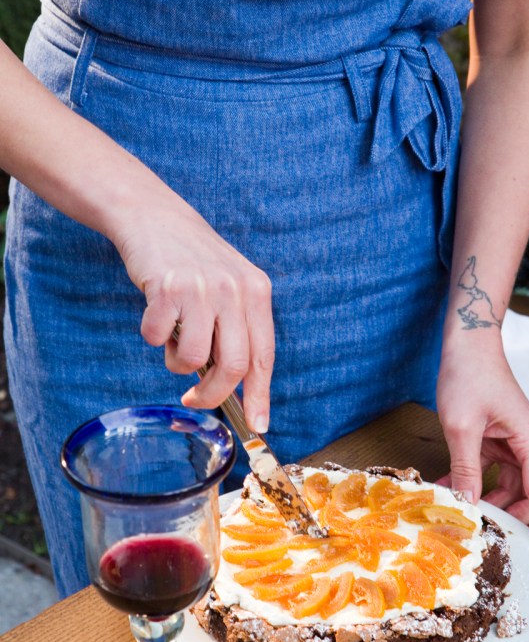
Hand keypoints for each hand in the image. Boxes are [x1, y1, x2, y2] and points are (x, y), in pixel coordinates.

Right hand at [113, 189, 274, 432]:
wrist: (155, 218)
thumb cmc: (194, 261)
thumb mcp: (230, 286)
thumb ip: (237, 329)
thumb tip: (238, 387)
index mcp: (257, 292)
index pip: (264, 355)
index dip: (260, 395)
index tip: (258, 424)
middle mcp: (234, 290)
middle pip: (234, 366)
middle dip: (214, 395)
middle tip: (196, 400)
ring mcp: (201, 288)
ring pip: (194, 358)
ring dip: (177, 361)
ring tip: (173, 340)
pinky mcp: (167, 288)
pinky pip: (157, 338)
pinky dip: (152, 336)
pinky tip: (155, 314)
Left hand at [436, 332, 528, 543]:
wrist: (466, 343)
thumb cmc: (469, 375)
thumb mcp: (462, 426)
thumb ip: (466, 467)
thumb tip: (467, 504)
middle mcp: (526, 444)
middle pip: (524, 492)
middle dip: (505, 513)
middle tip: (482, 534)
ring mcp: (510, 441)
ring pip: (504, 484)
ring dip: (482, 497)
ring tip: (458, 513)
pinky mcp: (493, 437)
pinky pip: (487, 468)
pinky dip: (470, 478)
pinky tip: (446, 487)